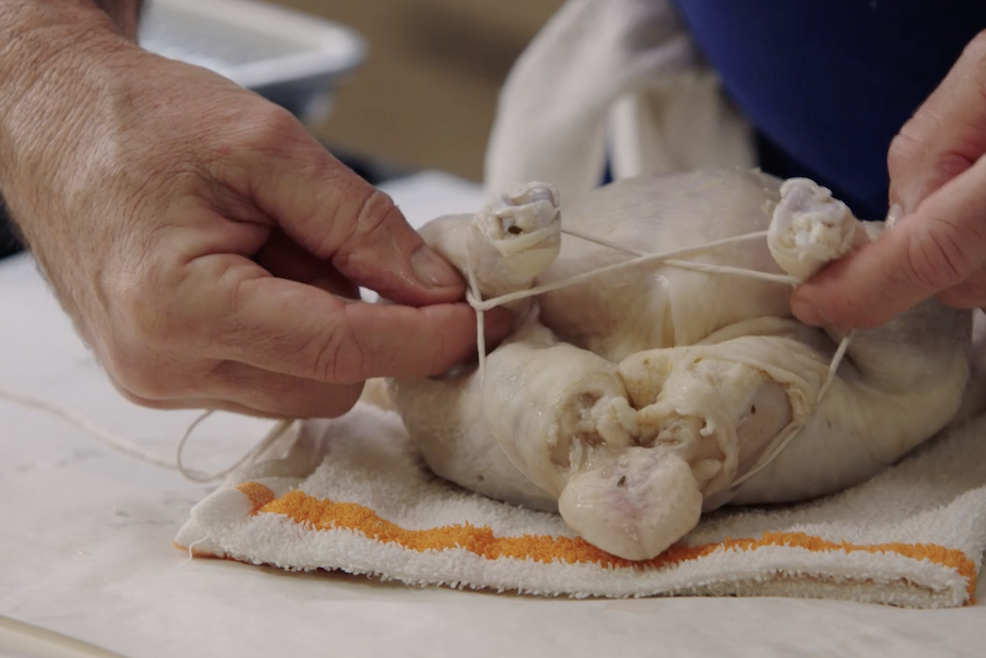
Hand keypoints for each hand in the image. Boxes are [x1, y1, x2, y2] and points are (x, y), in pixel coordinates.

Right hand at [1, 23, 508, 417]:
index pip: (339, 350)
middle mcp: (161, 364)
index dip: (422, 337)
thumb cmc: (145, 124)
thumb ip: (361, 222)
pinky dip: (291, 334)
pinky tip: (261, 275)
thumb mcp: (269, 148)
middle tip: (342, 244)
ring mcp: (157, 382)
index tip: (476, 317)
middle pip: (331, 384)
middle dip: (366, 324)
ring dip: (325, 328)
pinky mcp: (163, 380)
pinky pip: (268, 379)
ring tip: (280, 249)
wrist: (53, 125)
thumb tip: (436, 286)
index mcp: (179, 304)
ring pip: (304, 390)